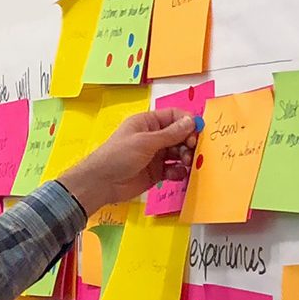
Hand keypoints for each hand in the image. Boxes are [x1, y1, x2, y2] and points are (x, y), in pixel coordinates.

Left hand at [59, 108, 197, 215]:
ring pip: (178, 152)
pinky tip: (178, 174)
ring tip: (186, 162)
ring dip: (186, 157)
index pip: (174, 116)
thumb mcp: (145, 141)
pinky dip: (178, 171)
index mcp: (148, 123)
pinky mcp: (156, 172)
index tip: (197, 131)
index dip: (187, 122)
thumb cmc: (118, 156)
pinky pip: (173, 169)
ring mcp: (155, 155)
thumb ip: (170, 134)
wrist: (101, 183)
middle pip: (179, 135)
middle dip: (188, 141)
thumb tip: (191, 122)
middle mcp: (153, 137)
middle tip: (191, 149)